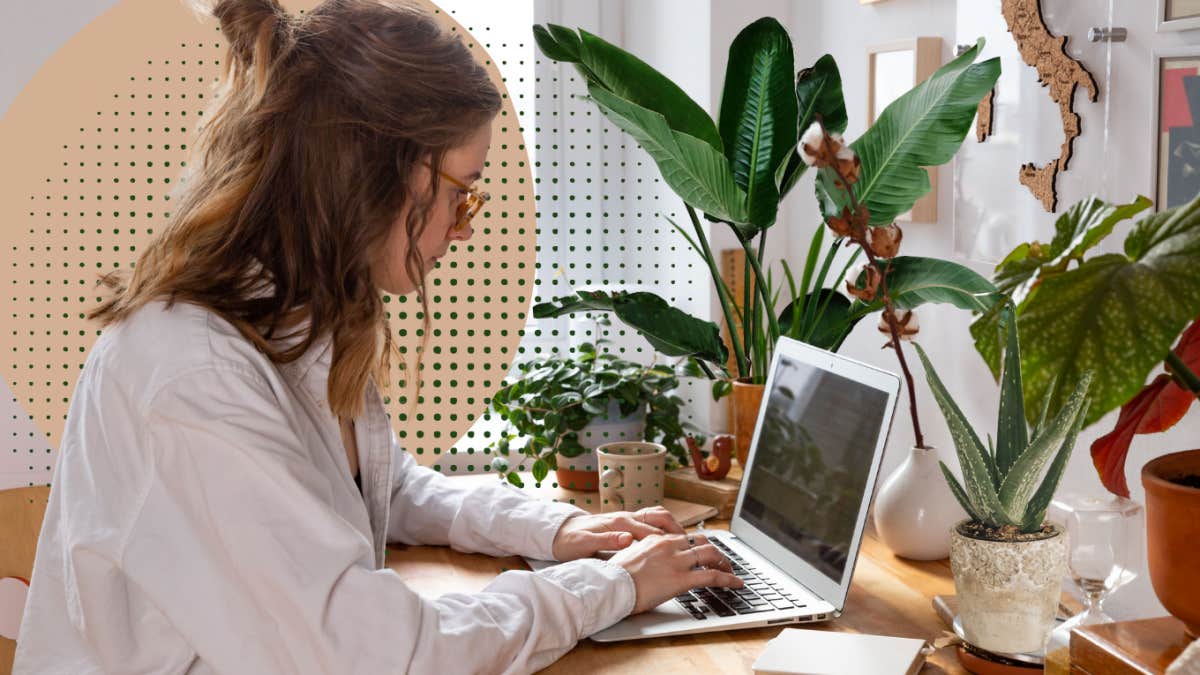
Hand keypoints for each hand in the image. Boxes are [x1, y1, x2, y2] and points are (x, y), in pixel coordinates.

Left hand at [551, 506, 685, 561]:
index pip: (650, 529)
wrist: (559, 533)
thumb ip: (606, 541)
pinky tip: (670, 542)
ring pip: (658, 517)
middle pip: (660, 516)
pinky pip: (651, 522)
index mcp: (619, 522)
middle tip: (692, 544)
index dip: (668, 540)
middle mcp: (626, 517)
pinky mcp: (626, 524)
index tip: (683, 550)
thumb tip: (627, 539)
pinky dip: (664, 529)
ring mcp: (627, 519)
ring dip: (673, 527)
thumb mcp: (584, 544)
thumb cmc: (570, 541)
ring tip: (686, 542)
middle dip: (677, 529)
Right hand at [609, 533, 741, 612]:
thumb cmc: (614, 577)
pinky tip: (735, 583)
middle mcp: (668, 545)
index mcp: (656, 539)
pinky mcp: (681, 579)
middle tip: (721, 560)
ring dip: (724, 562)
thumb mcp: (629, 559)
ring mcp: (676, 561)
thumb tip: (650, 564)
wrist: (609, 586)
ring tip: (731, 571)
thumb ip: (644, 556)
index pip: (684, 537)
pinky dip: (727, 579)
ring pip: (710, 555)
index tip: (702, 553)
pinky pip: (711, 576)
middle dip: (714, 551)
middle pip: (701, 541)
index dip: (697, 545)